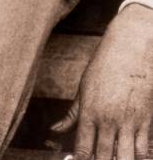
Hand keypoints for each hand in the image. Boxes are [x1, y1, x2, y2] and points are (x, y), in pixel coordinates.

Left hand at [51, 4, 152, 158]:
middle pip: (104, 158)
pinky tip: (134, 158)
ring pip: (126, 158)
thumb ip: (71, 114)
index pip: (82, 148)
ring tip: (115, 159)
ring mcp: (128, 122)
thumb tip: (54, 130)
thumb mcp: (83, 88)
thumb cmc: (103, 67)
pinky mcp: (146, 120)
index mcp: (89, 112)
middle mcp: (107, 120)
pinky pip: (145, 150)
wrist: (128, 50)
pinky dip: (141, 158)